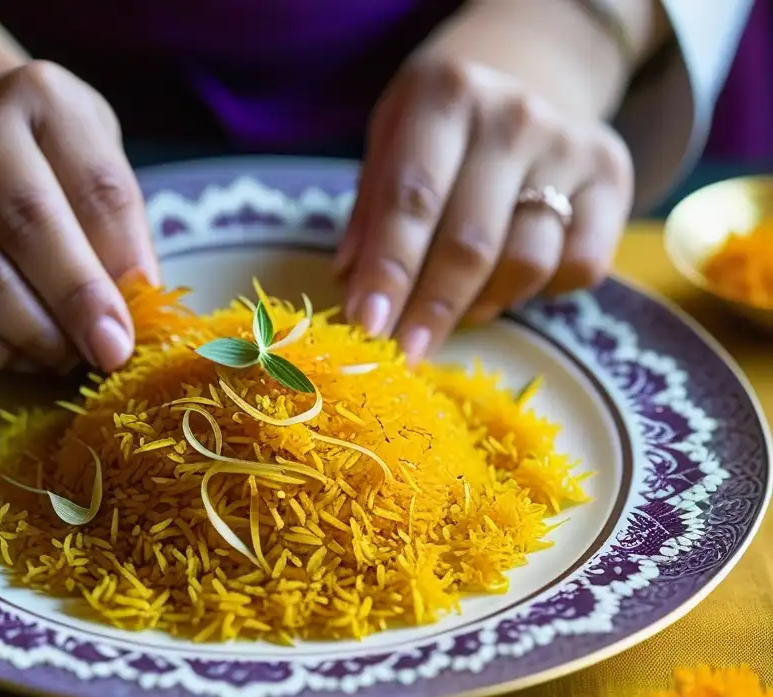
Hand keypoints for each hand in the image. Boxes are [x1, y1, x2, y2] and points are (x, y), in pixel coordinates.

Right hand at [0, 61, 156, 372]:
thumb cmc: (49, 161)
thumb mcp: (101, 164)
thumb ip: (122, 230)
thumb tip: (127, 316)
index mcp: (43, 100)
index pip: (94, 194)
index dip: (110, 280)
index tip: (123, 341)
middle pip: (26, 237)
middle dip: (69, 314)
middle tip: (98, 358)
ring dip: (27, 342)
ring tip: (59, 355)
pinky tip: (11, 350)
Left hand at [337, 55, 633, 362]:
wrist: (531, 72)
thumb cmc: (443, 125)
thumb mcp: (391, 140)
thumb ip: (371, 208)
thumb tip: (353, 284)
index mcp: (446, 96)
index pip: (412, 200)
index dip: (389, 271)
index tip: (368, 326)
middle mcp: (513, 116)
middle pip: (471, 242)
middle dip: (432, 309)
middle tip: (405, 353)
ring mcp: (570, 146)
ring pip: (526, 262)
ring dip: (484, 304)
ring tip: (458, 307)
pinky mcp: (613, 178)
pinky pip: (581, 267)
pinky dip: (542, 292)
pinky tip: (512, 281)